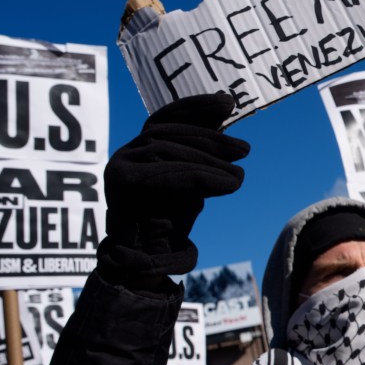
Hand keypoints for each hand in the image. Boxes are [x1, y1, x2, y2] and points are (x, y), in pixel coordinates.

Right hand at [98, 92, 249, 285]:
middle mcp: (126, 154)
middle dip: (210, 139)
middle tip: (244, 150)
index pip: (168, 117)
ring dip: (208, 162)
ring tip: (237, 178)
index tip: (228, 103)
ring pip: (167, 151)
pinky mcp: (120, 184)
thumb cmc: (172, 221)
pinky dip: (198, 178)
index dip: (197, 106)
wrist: (148, 261)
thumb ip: (203, 149)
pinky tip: (225, 185)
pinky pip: (162, 174)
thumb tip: (226, 107)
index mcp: (142, 148)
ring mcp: (119, 168)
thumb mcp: (194, 179)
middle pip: (169, 133)